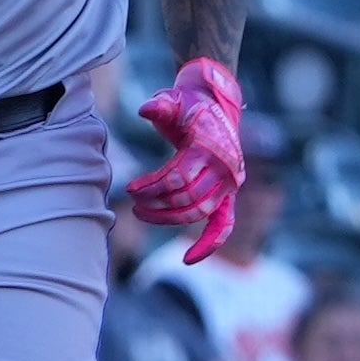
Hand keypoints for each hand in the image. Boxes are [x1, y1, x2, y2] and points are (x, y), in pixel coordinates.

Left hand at [125, 59, 246, 261]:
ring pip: (198, 213)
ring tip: (142, 213)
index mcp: (211, 149)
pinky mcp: (229, 194)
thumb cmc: (188, 105)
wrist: (215, 105)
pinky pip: (224, 225)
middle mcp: (225, 169)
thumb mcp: (174, 100)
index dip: (151, 187)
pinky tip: (187, 259)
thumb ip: (160, 105)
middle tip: (134, 203)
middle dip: (155, 204)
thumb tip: (146, 110)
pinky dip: (209, 244)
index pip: (178, 179)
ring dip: (168, 219)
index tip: (129, 189)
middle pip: (186, 199)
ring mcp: (229, 184)